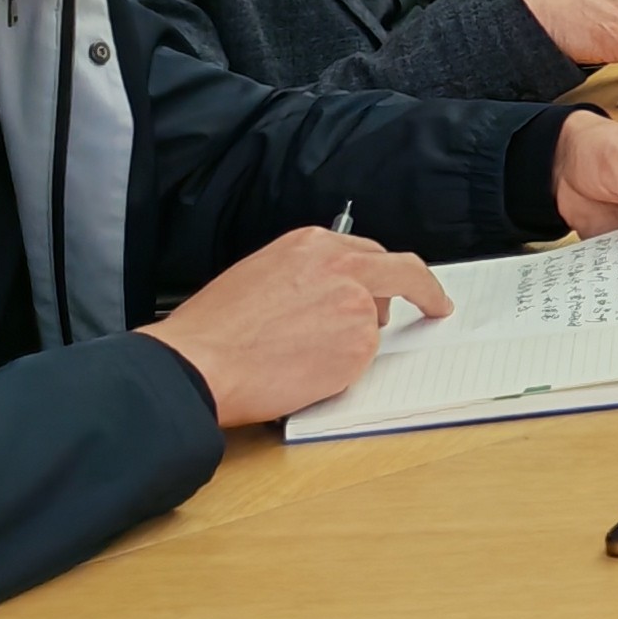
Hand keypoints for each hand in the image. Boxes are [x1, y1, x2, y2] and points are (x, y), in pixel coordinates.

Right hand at [140, 227, 451, 426]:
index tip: (419, 286)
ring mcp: (356, 306)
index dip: (397, 274)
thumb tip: (328, 294)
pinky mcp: (359, 344)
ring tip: (297, 357)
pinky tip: (300, 373)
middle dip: (412, 295)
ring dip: (351, 342)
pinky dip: (339, 370)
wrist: (198, 363)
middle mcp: (342, 267)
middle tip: (419, 311)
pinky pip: (361, 361)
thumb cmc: (214, 329)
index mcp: (314, 245)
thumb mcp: (261, 275)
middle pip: (401, 275)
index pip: (375, 253)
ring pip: (373, 326)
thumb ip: (308, 276)